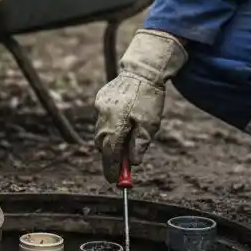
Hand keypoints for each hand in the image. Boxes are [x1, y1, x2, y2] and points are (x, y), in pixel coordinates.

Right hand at [93, 29, 187, 182]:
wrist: (143, 70)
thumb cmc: (149, 98)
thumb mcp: (150, 125)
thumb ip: (139, 145)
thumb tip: (133, 163)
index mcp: (116, 123)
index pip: (110, 153)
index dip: (111, 168)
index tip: (114, 180)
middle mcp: (103, 116)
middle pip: (102, 144)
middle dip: (111, 156)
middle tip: (121, 165)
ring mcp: (99, 107)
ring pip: (101, 131)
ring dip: (111, 140)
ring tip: (126, 140)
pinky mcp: (100, 99)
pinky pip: (102, 119)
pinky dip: (110, 126)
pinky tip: (123, 122)